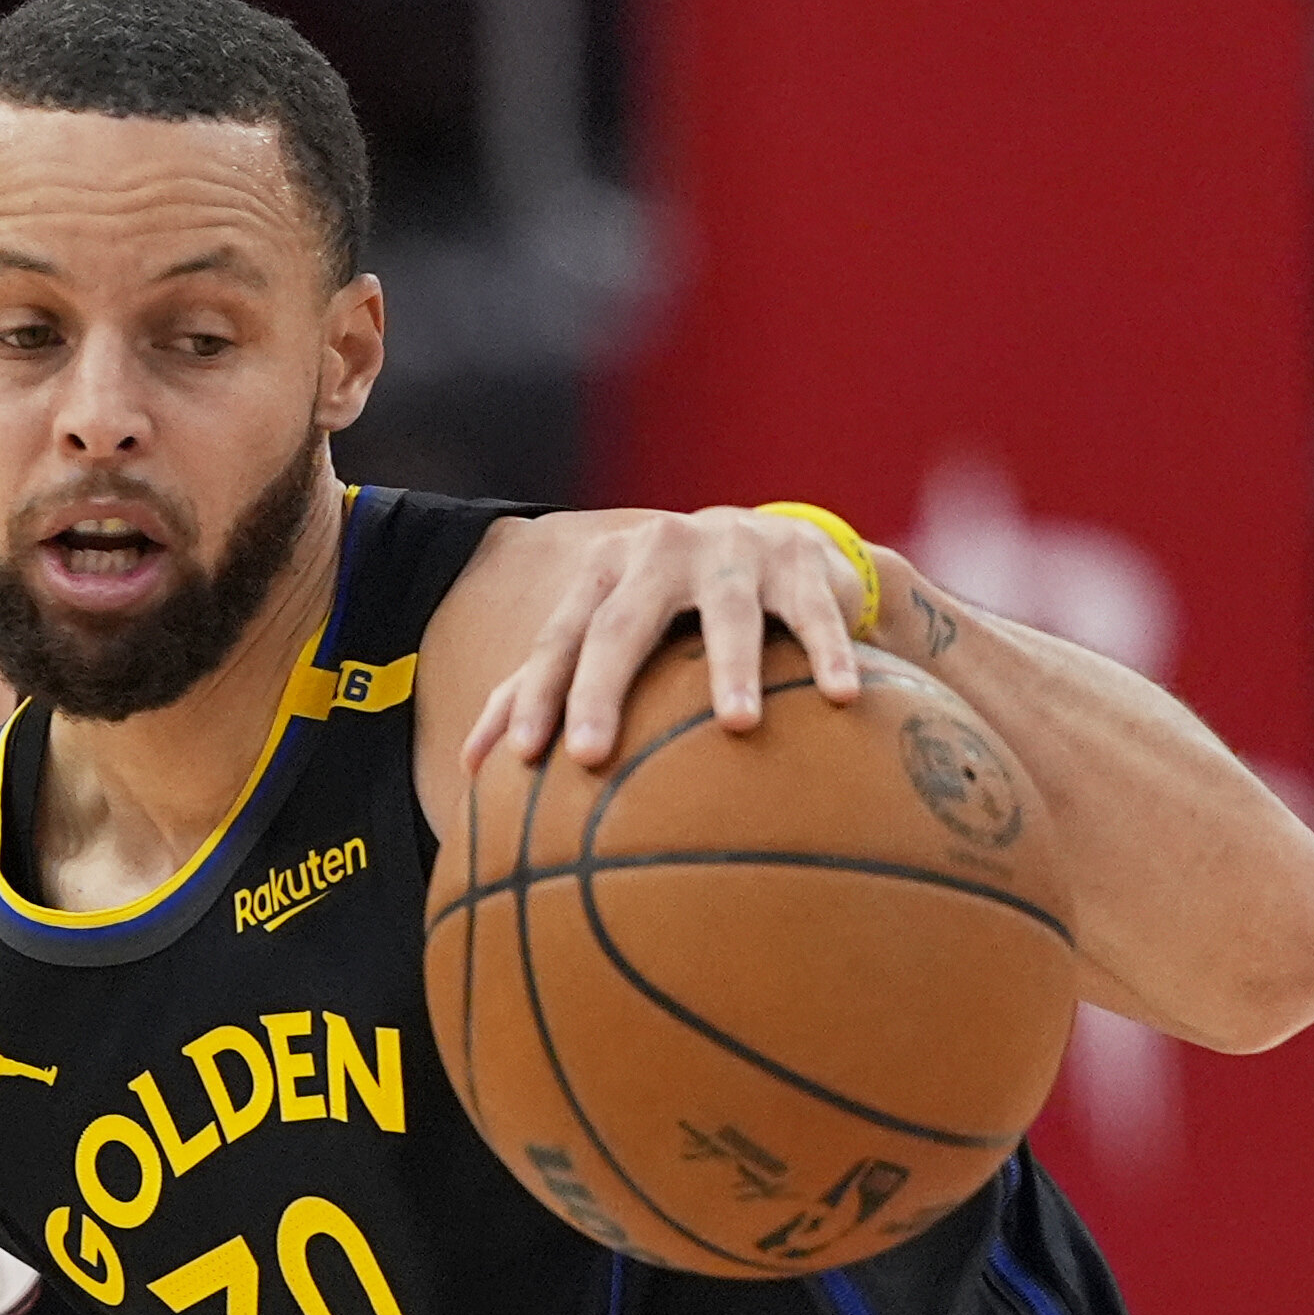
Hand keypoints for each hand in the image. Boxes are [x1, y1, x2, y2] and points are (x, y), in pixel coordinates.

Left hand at [466, 505, 867, 768]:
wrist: (784, 546)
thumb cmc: (677, 610)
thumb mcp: (611, 630)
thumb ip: (543, 689)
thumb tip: (470, 768)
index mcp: (605, 571)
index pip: (562, 636)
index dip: (536, 692)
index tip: (522, 757)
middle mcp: (661, 551)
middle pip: (624, 622)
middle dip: (602, 687)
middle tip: (591, 756)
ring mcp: (735, 550)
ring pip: (729, 612)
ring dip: (731, 667)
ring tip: (737, 725)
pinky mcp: (801, 561)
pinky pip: (814, 613)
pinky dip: (829, 652)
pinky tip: (842, 697)